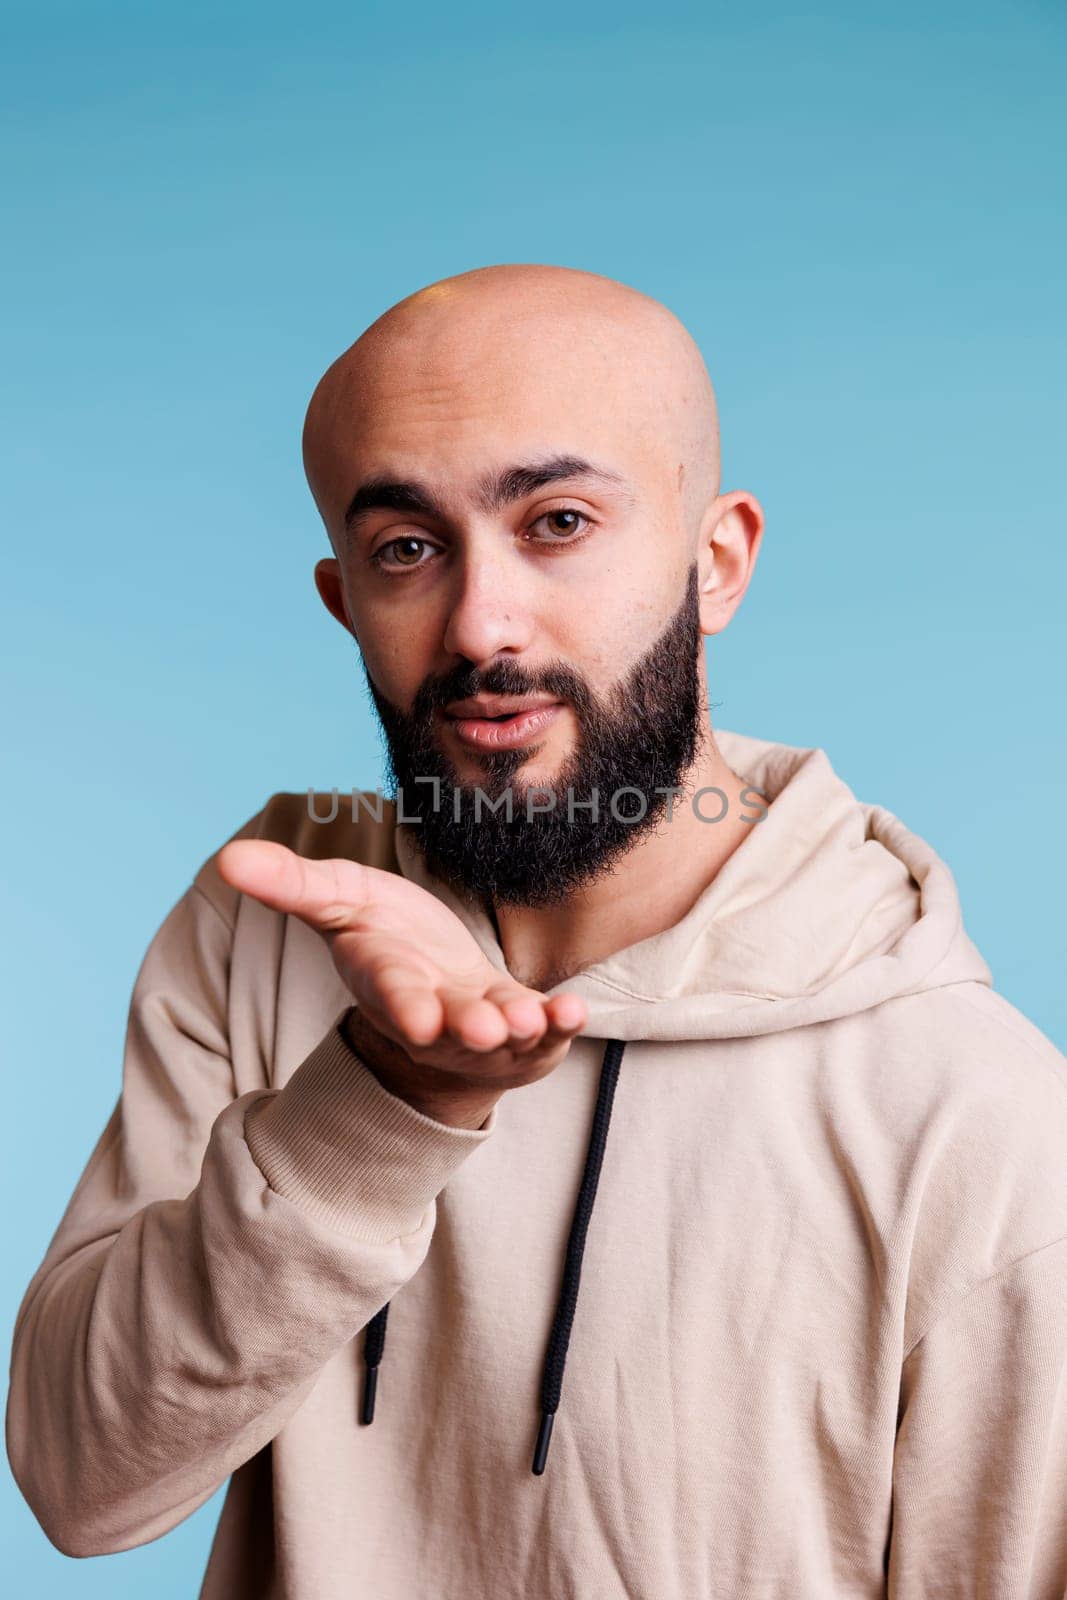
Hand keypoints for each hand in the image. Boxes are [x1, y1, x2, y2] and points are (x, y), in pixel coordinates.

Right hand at [216, 840, 586, 1123]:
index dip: (406, 1005)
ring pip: (501, 1036)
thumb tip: (226, 858)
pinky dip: (559, 1022)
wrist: (433, 991)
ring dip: (520, 1029)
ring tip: (534, 1020)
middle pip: (452, 1026)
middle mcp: (435, 1014)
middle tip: (487, 1030)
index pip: (394, 994)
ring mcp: (480, 1028)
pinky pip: (544, 1030)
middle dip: (469, 1029)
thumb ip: (293, 884)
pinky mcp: (522, 1027)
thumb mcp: (339, 901)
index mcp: (388, 981)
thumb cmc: (385, 939)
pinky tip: (574, 1009)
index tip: (420, 1020)